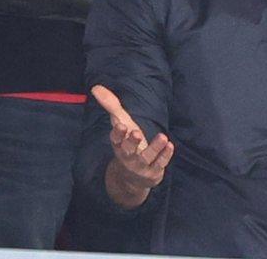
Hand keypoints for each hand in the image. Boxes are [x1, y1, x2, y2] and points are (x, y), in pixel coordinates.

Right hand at [92, 85, 174, 209]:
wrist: (133, 178)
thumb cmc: (127, 144)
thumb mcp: (121, 124)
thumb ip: (110, 105)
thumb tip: (96, 87)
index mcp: (119, 145)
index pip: (116, 140)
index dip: (118, 133)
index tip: (120, 125)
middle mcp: (128, 156)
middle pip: (128, 150)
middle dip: (131, 141)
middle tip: (136, 132)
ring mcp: (142, 165)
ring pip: (147, 157)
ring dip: (154, 147)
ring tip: (163, 136)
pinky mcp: (154, 171)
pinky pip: (160, 163)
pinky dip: (165, 155)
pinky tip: (170, 145)